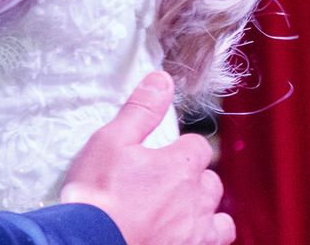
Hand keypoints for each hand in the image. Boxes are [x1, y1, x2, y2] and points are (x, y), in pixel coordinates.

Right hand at [61, 72, 230, 244]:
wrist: (90, 243)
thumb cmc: (98, 195)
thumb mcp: (111, 141)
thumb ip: (141, 110)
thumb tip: (161, 80)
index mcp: (180, 166)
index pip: (198, 146)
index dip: (181, 148)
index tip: (162, 154)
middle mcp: (195, 200)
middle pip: (210, 181)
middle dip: (194, 179)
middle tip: (164, 183)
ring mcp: (196, 232)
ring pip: (218, 217)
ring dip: (204, 210)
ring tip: (179, 211)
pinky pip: (214, 243)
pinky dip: (204, 237)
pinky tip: (182, 235)